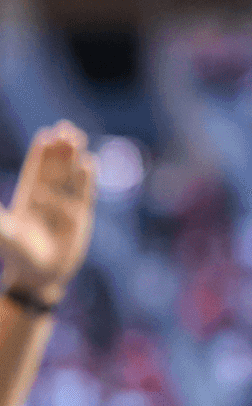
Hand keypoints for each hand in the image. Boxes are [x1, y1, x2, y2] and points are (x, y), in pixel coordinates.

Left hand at [0, 123, 95, 306]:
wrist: (40, 277)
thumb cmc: (16, 256)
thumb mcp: (3, 232)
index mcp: (28, 198)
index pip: (37, 170)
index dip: (42, 152)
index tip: (47, 133)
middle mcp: (48, 199)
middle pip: (57, 168)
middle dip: (61, 149)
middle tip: (66, 128)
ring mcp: (66, 207)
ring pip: (72, 177)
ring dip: (74, 159)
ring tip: (77, 139)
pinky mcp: (81, 218)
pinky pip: (85, 193)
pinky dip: (86, 179)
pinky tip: (88, 163)